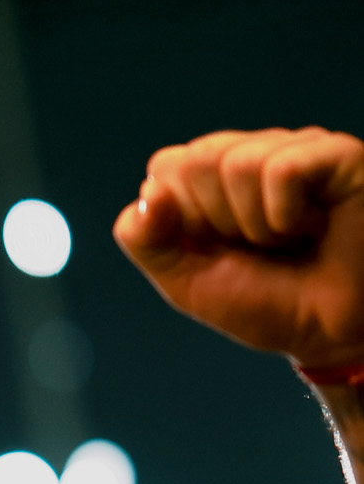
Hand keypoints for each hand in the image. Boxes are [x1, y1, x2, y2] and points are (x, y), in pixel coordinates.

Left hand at [113, 127, 363, 367]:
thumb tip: (147, 195)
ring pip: (238, 164)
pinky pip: (282, 170)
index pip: (166, 167)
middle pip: (197, 160)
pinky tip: (315, 228)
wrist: (331, 335)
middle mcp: (256, 152)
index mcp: (214, 175)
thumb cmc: (267, 304)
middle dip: (219, 222)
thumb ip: (146, 240)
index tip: (222, 248)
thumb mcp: (186, 281)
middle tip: (260, 248)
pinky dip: (288, 217)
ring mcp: (299, 148)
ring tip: (290, 241)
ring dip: (257, 226)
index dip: (185, 222)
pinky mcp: (338, 155)